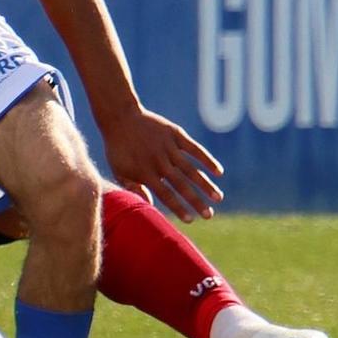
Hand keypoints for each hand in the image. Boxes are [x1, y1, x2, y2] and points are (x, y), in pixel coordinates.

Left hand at [99, 108, 223, 221]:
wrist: (120, 117)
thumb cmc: (118, 148)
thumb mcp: (119, 170)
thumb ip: (133, 189)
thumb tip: (149, 206)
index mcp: (145, 172)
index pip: (165, 194)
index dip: (178, 208)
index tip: (191, 220)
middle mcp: (159, 161)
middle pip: (181, 185)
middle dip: (196, 201)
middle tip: (209, 215)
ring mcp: (169, 147)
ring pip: (191, 169)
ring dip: (206, 184)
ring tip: (218, 198)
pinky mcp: (175, 134)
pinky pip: (194, 148)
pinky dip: (207, 159)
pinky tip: (218, 172)